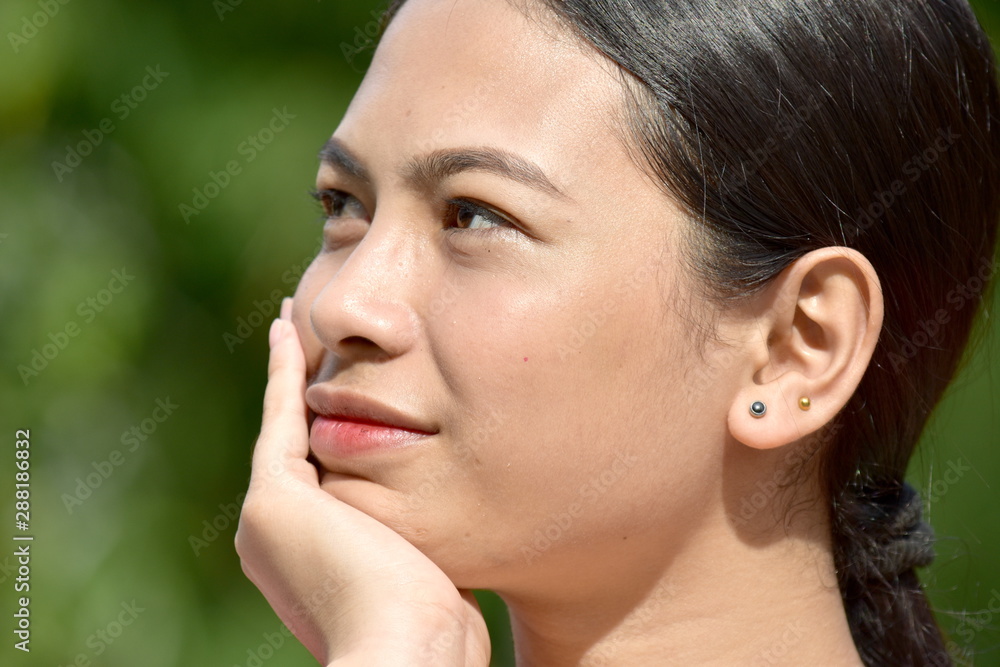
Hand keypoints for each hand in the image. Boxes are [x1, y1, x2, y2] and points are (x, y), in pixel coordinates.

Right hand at [235, 298, 490, 665]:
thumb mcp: (423, 572)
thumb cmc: (436, 629)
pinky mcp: (274, 498)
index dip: (321, 432)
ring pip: (283, 425)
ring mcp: (269, 519)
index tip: (332, 401)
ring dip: (289, 370)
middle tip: (300, 342)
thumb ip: (413, 537)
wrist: (410, 652)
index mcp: (309, 561)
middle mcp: (275, 541)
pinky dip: (284, 370)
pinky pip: (282, 416)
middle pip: (294, 445)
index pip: (317, 479)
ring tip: (291, 323)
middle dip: (299, 393)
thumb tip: (441, 521)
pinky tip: (288, 329)